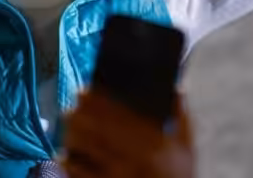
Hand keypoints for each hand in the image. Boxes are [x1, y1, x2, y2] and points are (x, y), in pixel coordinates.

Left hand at [62, 89, 195, 177]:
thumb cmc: (177, 177)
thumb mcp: (186, 149)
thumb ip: (181, 116)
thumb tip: (177, 84)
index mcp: (155, 143)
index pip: (119, 114)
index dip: (97, 100)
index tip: (83, 91)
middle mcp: (134, 159)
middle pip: (96, 130)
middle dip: (78, 117)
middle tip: (70, 110)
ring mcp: (117, 176)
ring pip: (84, 150)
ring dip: (71, 136)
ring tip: (68, 129)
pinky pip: (79, 174)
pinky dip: (69, 163)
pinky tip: (65, 156)